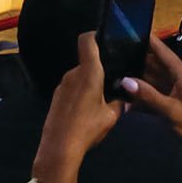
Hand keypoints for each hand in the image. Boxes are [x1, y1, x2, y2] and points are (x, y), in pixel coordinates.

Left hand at [31, 32, 123, 182]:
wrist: (59, 147)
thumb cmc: (87, 127)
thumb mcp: (111, 117)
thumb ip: (119, 103)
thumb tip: (125, 98)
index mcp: (89, 72)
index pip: (87, 40)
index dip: (95, 35)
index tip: (106, 40)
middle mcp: (73, 73)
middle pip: (86, 62)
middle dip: (98, 70)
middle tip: (111, 82)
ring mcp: (62, 85)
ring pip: (79, 77)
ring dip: (88, 84)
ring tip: (100, 101)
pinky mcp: (56, 97)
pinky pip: (71, 89)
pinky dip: (79, 94)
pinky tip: (85, 111)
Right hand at [120, 36, 181, 155]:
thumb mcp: (170, 110)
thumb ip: (148, 95)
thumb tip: (125, 80)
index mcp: (181, 73)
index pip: (162, 50)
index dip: (148, 39)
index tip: (129, 29)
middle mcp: (177, 78)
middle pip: (154, 64)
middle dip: (136, 59)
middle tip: (113, 54)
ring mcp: (174, 91)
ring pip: (152, 79)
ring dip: (137, 79)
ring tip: (114, 73)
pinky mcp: (171, 103)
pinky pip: (153, 95)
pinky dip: (142, 96)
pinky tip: (125, 99)